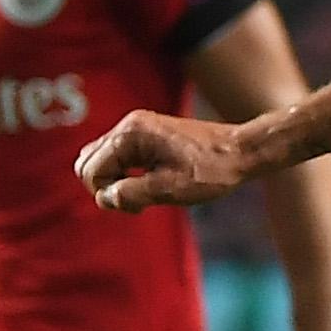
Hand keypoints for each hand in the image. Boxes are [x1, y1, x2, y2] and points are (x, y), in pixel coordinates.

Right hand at [78, 112, 251, 211]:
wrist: (242, 151)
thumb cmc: (211, 171)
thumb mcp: (171, 189)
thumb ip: (132, 194)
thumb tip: (104, 198)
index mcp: (131, 135)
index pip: (91, 170)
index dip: (106, 194)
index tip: (136, 206)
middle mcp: (129, 125)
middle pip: (88, 162)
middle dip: (105, 187)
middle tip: (138, 202)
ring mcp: (137, 127)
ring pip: (102, 159)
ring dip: (114, 181)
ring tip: (145, 195)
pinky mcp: (147, 133)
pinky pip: (119, 156)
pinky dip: (125, 173)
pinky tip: (150, 184)